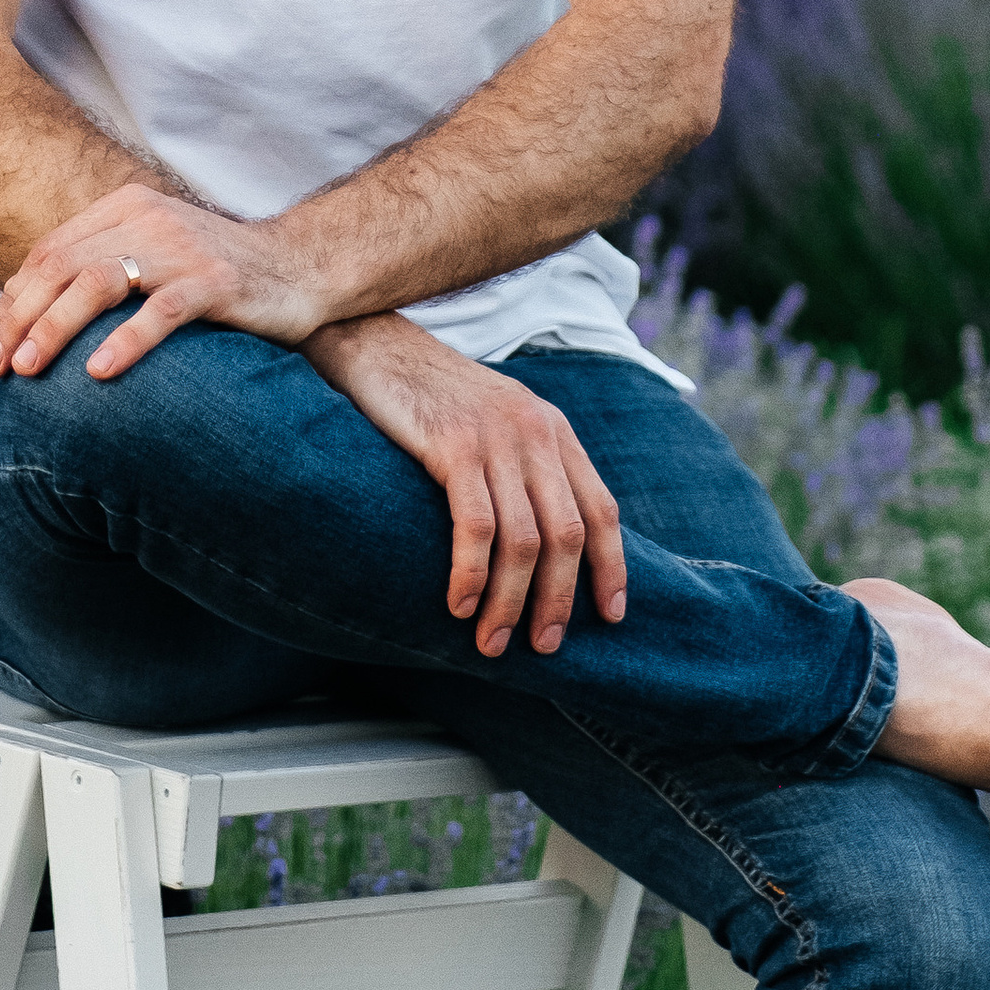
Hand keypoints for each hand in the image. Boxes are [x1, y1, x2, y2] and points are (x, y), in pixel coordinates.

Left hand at [0, 179, 318, 378]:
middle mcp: (148, 220)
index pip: (49, 252)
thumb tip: (24, 317)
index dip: (12, 301)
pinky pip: (162, 312)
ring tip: (30, 370)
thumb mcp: (150, 258)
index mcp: (125, 208)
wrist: (300, 267)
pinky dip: (126, 341)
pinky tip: (99, 372)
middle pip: (63, 266)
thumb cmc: (214, 274)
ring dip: (56, 328)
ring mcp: (182, 250)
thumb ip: (98, 270)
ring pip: (99, 282)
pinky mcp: (216, 283)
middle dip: (22, 318)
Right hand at [308, 312, 626, 657]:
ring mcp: (496, 439)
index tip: (610, 617)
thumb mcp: (500, 424)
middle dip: (558, 599)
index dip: (611, 568)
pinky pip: (475, 525)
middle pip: (567, 535)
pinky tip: (460, 604)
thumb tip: (546, 548)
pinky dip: (472, 574)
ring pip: (524, 540)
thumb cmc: (435, 397)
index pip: (602, 510)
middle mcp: (535, 433)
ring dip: (511, 602)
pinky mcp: (453, 445)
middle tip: (543, 646)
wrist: (379, 343)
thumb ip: (528, 470)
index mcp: (554, 431)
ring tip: (494, 642)